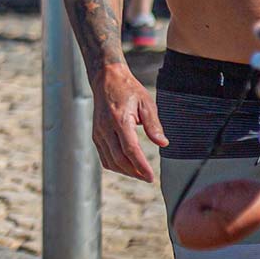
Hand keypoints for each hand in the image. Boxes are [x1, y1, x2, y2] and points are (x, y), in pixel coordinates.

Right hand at [91, 63, 165, 182]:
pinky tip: (127, 166)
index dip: (141, 166)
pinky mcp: (96, 135)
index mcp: (119, 120)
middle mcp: (105, 128)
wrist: (106, 79)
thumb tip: (163, 144)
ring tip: (139, 174)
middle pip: (119, 159)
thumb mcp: (146, 103)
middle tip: (148, 179)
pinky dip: (115, 165)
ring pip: (110, 161)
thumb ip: (154, 125)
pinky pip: (104, 156)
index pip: (130, 149)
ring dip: (125, 171)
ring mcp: (98, 132)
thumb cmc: (128, 89)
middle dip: (134, 172)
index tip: (151, 177)